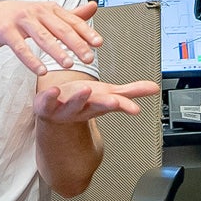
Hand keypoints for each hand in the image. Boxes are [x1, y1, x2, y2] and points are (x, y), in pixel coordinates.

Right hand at [0, 0, 102, 75]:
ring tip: (69, 64)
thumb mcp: (47, 13)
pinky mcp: (6, 31)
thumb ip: (71, 14)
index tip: (98, 44)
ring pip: (42, 37)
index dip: (86, 32)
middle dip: (76, 44)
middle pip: (60, 29)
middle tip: (89, 58)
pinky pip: (20, 47)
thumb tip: (94, 6)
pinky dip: (31, 60)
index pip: (71, 20)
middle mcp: (37, 12)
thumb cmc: (22, 18)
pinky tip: (41, 71)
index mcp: (50, 8)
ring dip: (56, 52)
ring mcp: (20, 20)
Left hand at [35, 79, 159, 123]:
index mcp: (97, 105)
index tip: (134, 109)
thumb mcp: (108, 94)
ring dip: (79, 99)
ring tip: (86, 89)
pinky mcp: (46, 105)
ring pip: (73, 106)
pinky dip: (49, 97)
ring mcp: (64, 108)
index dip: (123, 106)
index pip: (112, 105)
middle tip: (114, 101)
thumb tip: (155, 88)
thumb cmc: (82, 100)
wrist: (54, 112)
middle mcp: (82, 108)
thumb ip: (130, 91)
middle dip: (104, 104)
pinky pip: (47, 102)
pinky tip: (53, 90)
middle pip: (94, 106)